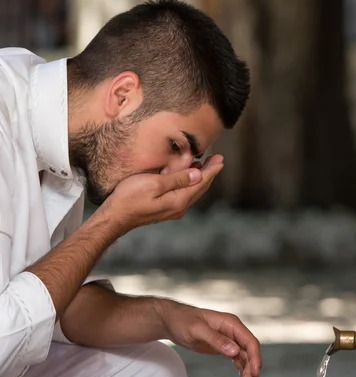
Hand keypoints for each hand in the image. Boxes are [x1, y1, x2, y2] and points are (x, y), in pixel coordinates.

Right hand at [101, 155, 223, 235]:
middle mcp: (178, 208)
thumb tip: (198, 174)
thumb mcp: (154, 183)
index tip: (220, 159)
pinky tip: (186, 176)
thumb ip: (177, 179)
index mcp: (178, 201)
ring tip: (205, 164)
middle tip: (217, 159)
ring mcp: (171, 210)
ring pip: (192, 191)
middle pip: (199, 188)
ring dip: (199, 177)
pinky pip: (183, 194)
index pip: (201, 183)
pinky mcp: (164, 209)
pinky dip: (189, 183)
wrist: (114, 216)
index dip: (212, 170)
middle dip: (209, 173)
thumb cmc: (130, 197)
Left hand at [160, 301, 261, 376]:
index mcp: (231, 323)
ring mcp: (230, 340)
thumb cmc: (183, 321)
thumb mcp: (197, 330)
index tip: (255, 375)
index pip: (250, 342)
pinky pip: (239, 362)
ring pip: (246, 360)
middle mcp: (233, 332)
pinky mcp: (225, 349)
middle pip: (250, 354)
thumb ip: (216, 339)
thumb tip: (234, 351)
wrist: (172, 322)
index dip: (255, 358)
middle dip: (251, 373)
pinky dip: (242, 374)